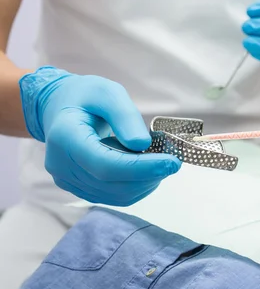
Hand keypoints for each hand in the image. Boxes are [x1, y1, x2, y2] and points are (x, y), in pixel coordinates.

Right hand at [19, 66, 180, 205]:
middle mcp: (62, 166)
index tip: (171, 162)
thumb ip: (124, 116)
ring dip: (146, 183)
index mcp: (65, 138)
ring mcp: (68, 181)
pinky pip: (113, 196)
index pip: (106, 165)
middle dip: (149, 176)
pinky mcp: (79, 188)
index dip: (141, 168)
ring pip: (116, 195)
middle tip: (172, 160)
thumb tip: (142, 145)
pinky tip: (146, 169)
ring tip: (159, 162)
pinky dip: (136, 186)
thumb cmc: (84, 97)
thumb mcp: (107, 93)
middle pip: (113, 184)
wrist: (58, 108)